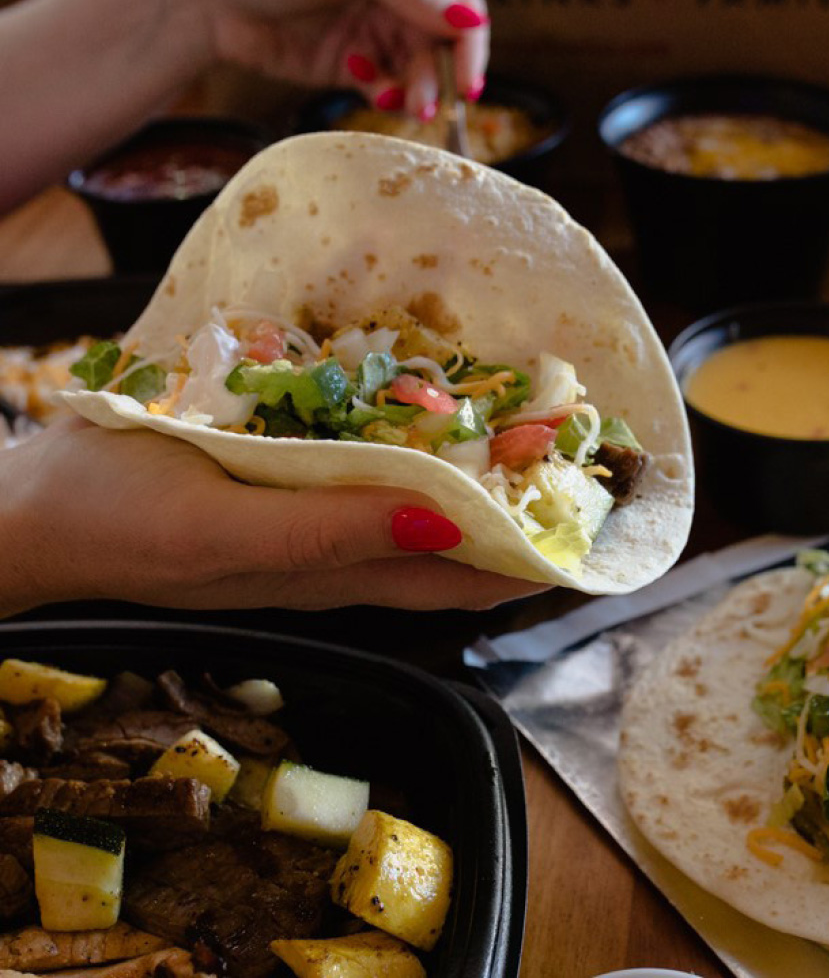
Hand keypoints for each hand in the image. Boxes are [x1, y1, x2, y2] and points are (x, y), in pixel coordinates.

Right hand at [0, 418, 545, 616]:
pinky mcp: (281, 494)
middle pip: (455, 551)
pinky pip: (368, 478)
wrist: (33, 518)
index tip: (597, 532)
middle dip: (521, 521)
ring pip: (418, 514)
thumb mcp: (226, 534)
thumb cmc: (121, 523)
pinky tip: (425, 418)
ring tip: (528, 440)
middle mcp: (338, 555)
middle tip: (577, 470)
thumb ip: (333, 535)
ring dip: (476, 486)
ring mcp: (312, 525)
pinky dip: (411, 457)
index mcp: (335, 572)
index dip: (535, 564)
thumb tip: (445, 530)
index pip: (465, 585)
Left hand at [205, 0, 488, 117]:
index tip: (469, 79)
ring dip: (416, 90)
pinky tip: (374, 93)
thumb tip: (472, 18)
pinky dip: (388, 95)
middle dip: (438, 73)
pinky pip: (386, 86)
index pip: (457, 5)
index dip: (470, 41)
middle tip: (427, 102)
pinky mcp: (349, 63)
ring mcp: (370, 28)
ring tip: (401, 104)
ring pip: (416, 68)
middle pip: (441, 41)